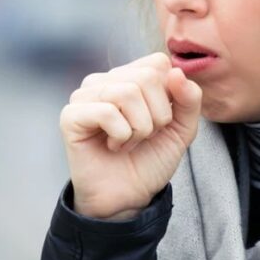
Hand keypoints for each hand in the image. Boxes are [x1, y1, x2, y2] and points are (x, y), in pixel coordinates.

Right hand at [59, 52, 202, 219]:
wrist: (129, 196)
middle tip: (145, 136)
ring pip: (127, 93)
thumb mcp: (182, 128)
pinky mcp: (71, 116)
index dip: (170, 95)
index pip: (158, 63)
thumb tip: (177, 72)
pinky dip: (121, 135)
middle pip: (146, 77)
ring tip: (129, 142)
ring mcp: (85, 96)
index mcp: (129, 77)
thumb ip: (189, 99)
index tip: (161, 121)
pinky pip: (106, 112)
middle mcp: (105, 81)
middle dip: (157, 115)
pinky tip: (114, 146)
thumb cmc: (150, 159)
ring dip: (139, 128)